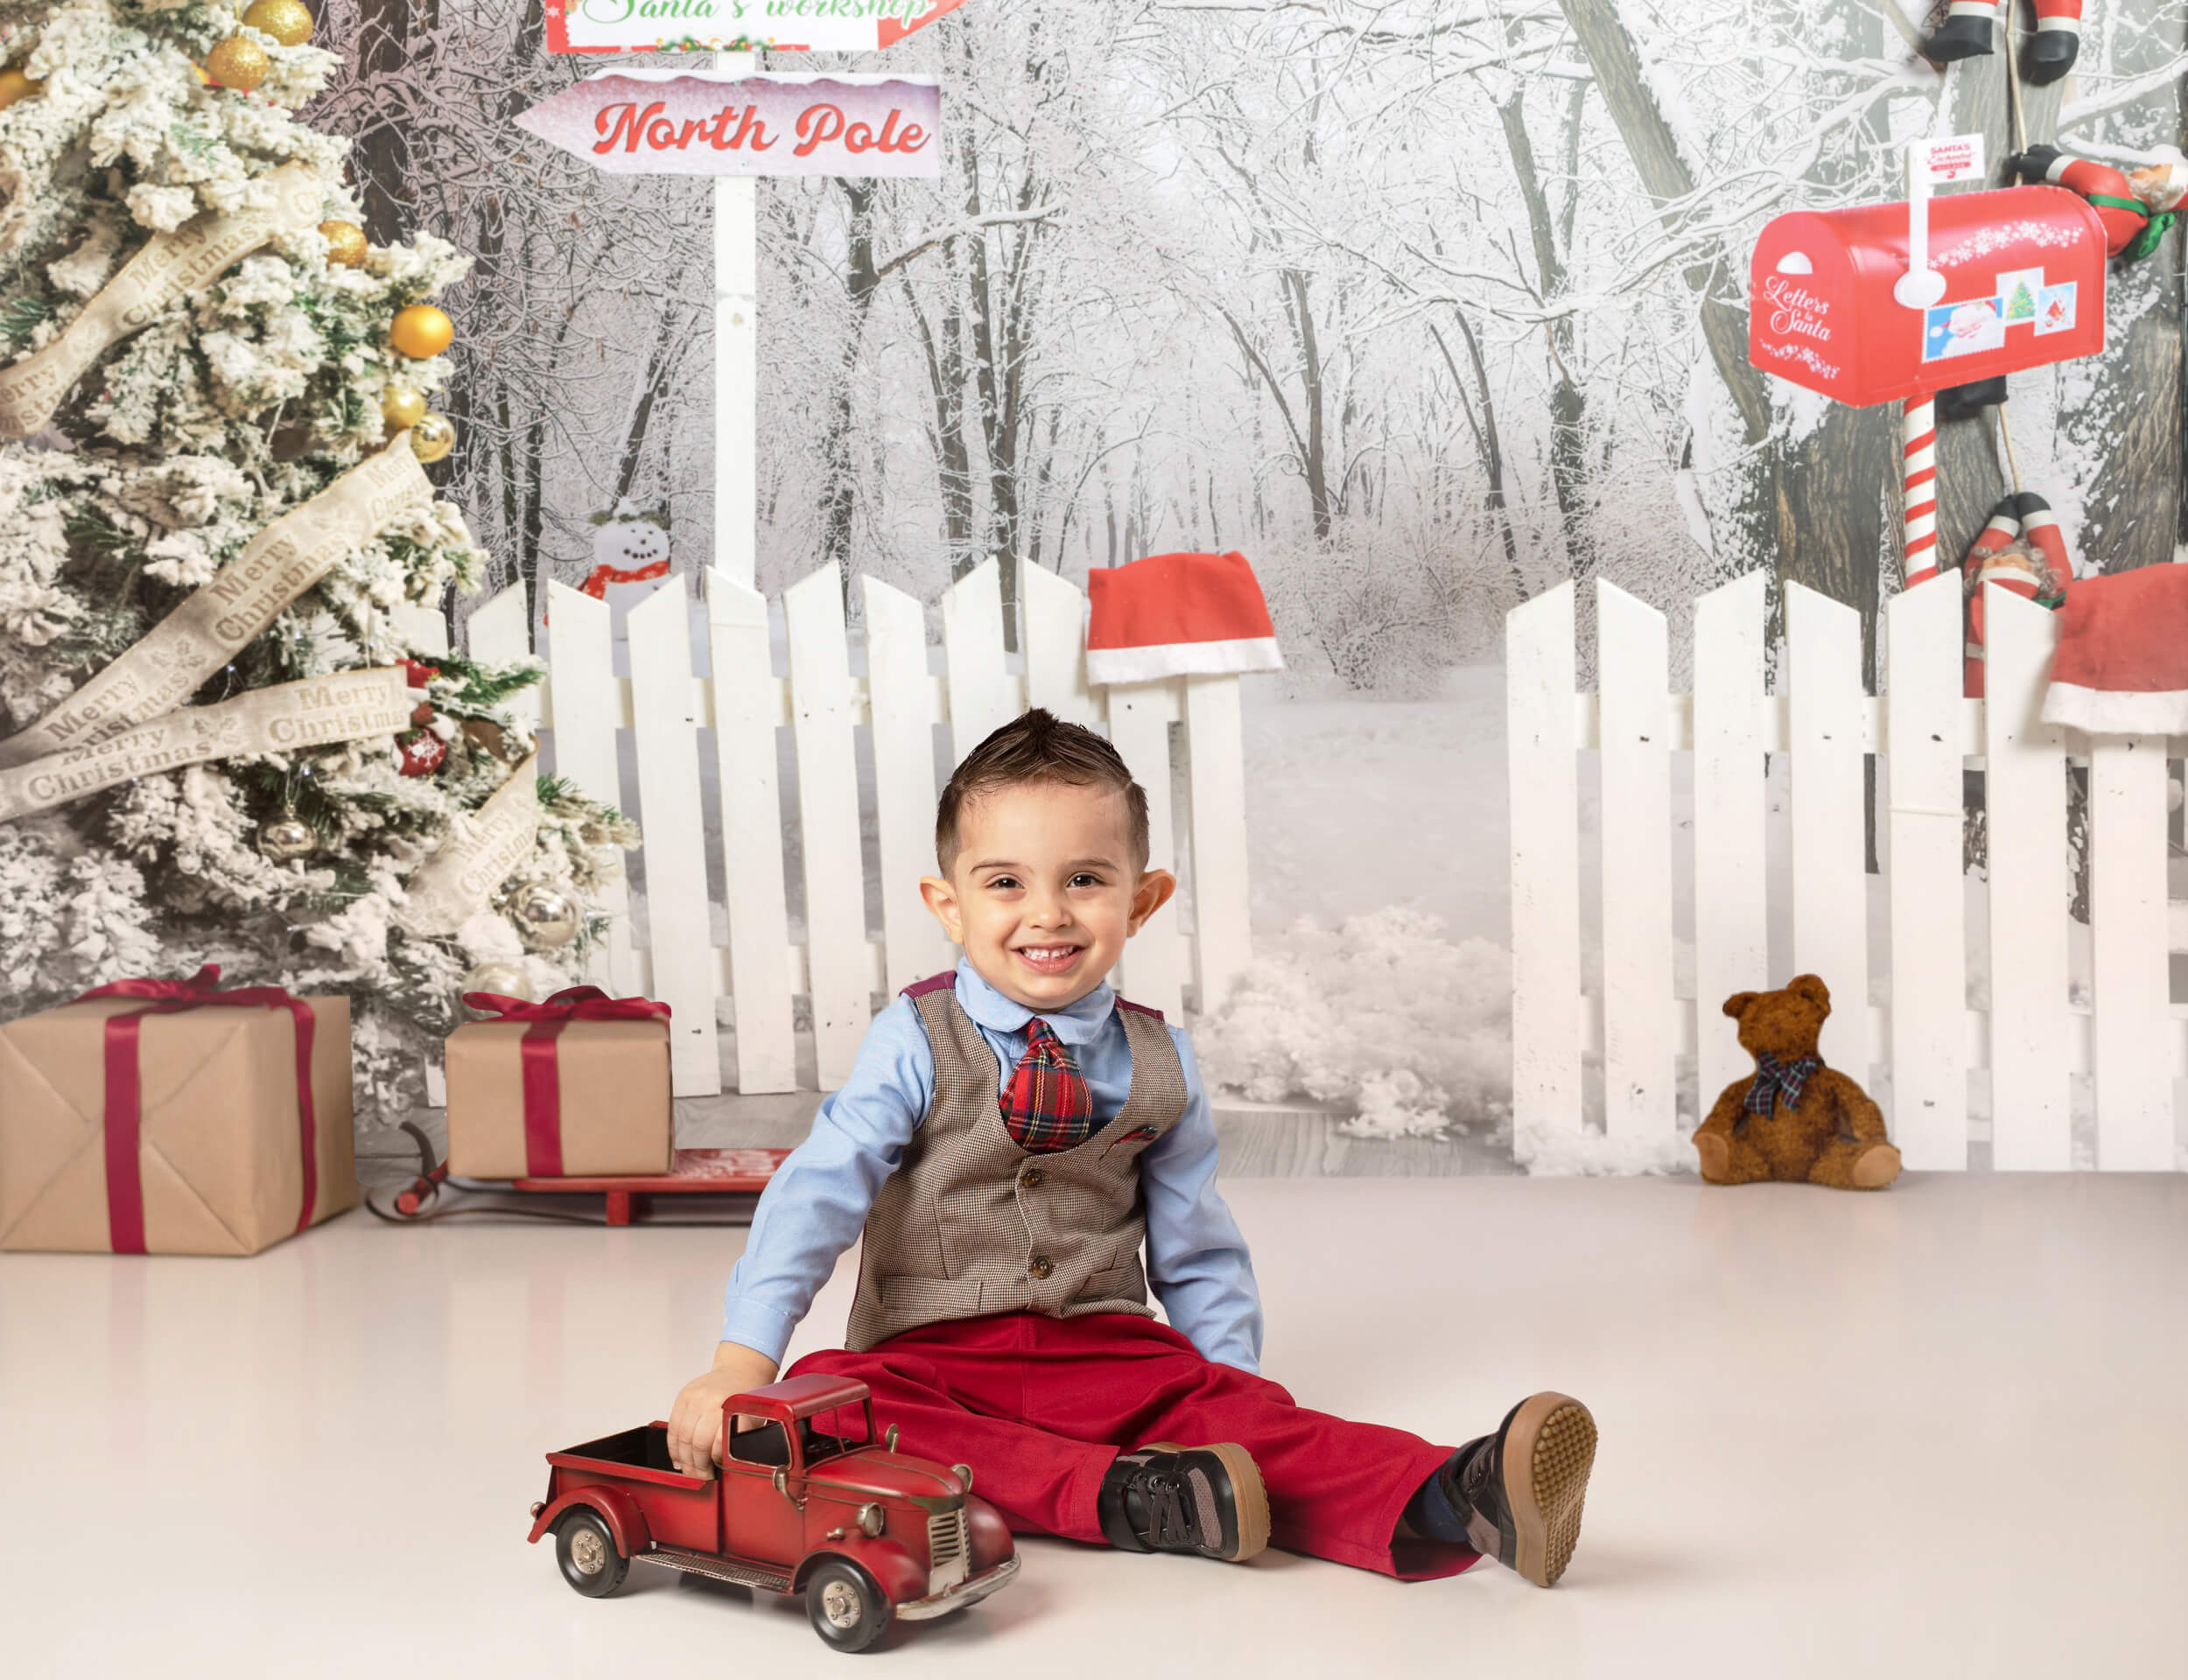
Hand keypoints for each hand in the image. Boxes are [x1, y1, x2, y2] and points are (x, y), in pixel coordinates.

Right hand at [667, 1342, 780, 1477]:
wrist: (740, 1369)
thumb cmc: (748, 1396)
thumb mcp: (755, 1416)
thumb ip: (743, 1438)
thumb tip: (726, 1464)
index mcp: (733, 1406)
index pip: (719, 1441)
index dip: (716, 1460)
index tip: (718, 1470)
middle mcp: (712, 1400)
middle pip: (698, 1442)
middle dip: (698, 1466)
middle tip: (702, 1477)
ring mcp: (695, 1397)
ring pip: (682, 1437)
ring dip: (685, 1460)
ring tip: (690, 1472)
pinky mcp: (683, 1396)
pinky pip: (673, 1427)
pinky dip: (673, 1447)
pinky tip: (678, 1459)